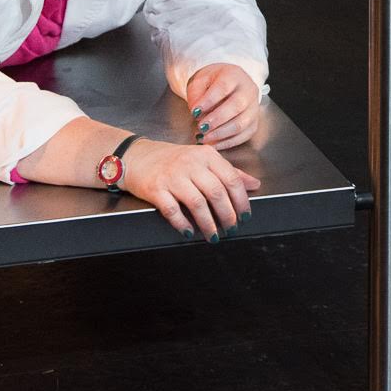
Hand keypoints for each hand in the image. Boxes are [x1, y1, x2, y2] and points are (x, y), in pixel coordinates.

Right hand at [119, 137, 261, 237]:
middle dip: (227, 214)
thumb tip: (254, 184)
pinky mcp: (156, 189)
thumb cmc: (173, 159)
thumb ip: (229, 171)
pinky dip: (182, 224)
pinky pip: (172, 210)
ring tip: (213, 235)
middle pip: (216, 192)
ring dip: (208, 223)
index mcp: (206, 155)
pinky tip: (189, 232)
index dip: (241, 200)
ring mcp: (172, 176)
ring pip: (197, 203)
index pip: (231, 178)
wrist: (136, 156)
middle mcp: (190, 163)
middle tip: (231, 228)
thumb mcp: (203, 159)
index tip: (245, 216)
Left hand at [185, 63, 260, 149]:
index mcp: (234, 75)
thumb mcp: (199, 81)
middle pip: (237, 105)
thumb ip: (195, 94)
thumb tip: (196, 114)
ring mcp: (254, 107)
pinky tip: (212, 143)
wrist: (228, 84)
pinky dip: (227, 143)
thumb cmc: (212, 83)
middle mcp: (249, 90)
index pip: (224, 86)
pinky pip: (244, 136)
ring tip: (203, 137)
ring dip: (221, 134)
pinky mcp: (253, 123)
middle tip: (200, 127)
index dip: (209, 101)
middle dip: (217, 119)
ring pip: (242, 123)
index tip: (194, 112)